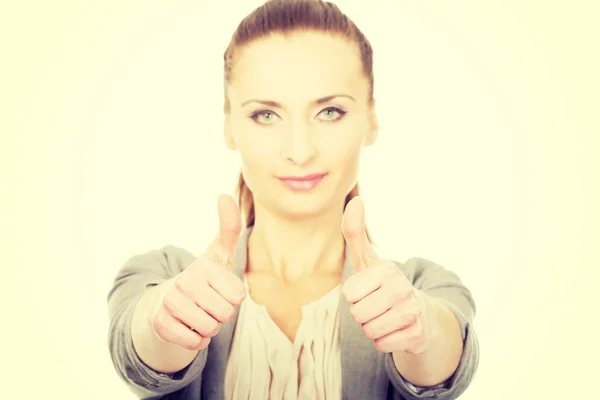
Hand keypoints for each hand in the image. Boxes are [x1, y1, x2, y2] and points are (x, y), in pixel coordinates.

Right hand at [149, 194, 245, 350]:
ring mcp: (170, 302)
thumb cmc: (202, 278)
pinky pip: (194, 342)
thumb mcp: (219, 255)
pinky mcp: (160, 323)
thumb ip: (228, 228)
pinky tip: (188, 327)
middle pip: (225, 314)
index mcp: (203, 266)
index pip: (238, 297)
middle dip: (221, 314)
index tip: (219, 289)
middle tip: (208, 303)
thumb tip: (224, 195)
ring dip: (209, 328)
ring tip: (198, 314)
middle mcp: (185, 281)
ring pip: (210, 329)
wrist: (166, 302)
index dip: (233, 298)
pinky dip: (196, 340)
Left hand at [341, 197, 434, 353]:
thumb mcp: (368, 259)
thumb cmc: (384, 285)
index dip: (354, 296)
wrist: (421, 314)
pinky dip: (384, 341)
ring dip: (372, 328)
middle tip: (377, 306)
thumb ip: (354, 232)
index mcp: (387, 269)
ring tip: (385, 316)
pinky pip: (382, 345)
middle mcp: (402, 287)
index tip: (369, 290)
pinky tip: (396, 330)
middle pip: (357, 315)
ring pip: (369, 331)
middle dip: (362, 314)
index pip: (348, 295)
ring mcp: (412, 311)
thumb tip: (355, 200)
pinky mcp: (417, 334)